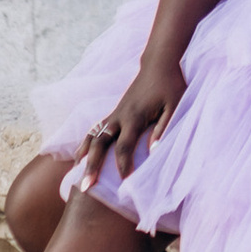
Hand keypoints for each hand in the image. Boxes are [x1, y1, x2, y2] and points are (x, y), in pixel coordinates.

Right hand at [82, 60, 184, 183]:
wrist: (159, 64)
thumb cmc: (170, 86)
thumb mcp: (174, 106)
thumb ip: (163, 128)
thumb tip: (154, 152)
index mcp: (135, 116)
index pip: (124, 145)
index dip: (122, 164)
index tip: (123, 182)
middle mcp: (119, 116)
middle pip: (100, 143)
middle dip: (92, 166)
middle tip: (85, 188)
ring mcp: (114, 114)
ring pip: (92, 136)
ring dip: (84, 155)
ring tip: (76, 175)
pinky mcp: (114, 112)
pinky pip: (95, 129)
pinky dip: (86, 143)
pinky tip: (81, 156)